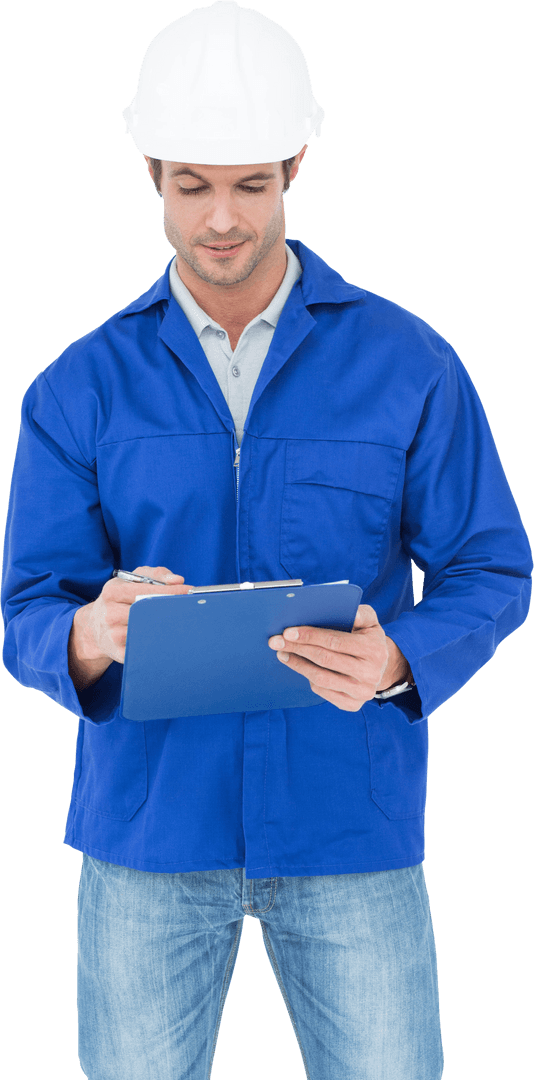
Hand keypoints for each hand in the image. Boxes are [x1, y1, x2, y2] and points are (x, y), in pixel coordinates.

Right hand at [69, 566, 190, 689]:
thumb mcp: (131, 581)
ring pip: (149, 630)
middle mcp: (111, 614)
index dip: (170, 591)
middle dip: (170, 608)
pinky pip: (146, 648)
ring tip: (178, 621)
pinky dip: (159, 643)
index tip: (188, 592)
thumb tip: (177, 580)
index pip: (146, 591)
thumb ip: (155, 575)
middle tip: (187, 607)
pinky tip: (166, 637)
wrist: (95, 627)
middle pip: (148, 611)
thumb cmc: (119, 599)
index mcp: (113, 592)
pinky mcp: (120, 653)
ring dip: (167, 626)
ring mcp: (114, 635)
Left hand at [267, 604, 409, 712]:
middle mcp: (370, 673)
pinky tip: (299, 666)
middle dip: (297, 648)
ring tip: (283, 654)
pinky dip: (308, 678)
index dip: (309, 636)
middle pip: (324, 659)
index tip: (288, 632)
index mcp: (374, 649)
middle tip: (276, 641)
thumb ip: (359, 613)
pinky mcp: (353, 705)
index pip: (335, 641)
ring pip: (321, 678)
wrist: (382, 667)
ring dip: (297, 664)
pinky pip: (323, 691)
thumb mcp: (370, 621)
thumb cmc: (368, 638)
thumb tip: (343, 611)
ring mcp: (362, 692)